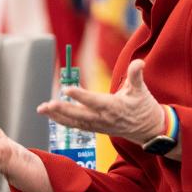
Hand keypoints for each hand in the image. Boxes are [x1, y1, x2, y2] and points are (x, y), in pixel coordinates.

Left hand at [38, 59, 164, 145]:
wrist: (149, 129)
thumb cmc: (144, 106)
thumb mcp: (142, 89)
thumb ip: (137, 75)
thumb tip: (139, 62)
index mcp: (114, 107)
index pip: (93, 101)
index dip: (80, 95)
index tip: (66, 88)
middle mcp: (103, 118)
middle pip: (79, 115)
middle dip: (62, 110)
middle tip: (46, 104)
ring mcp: (98, 125)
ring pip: (75, 122)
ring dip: (57, 116)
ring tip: (42, 109)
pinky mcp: (96, 128)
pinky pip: (76, 126)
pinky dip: (63, 121)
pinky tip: (51, 115)